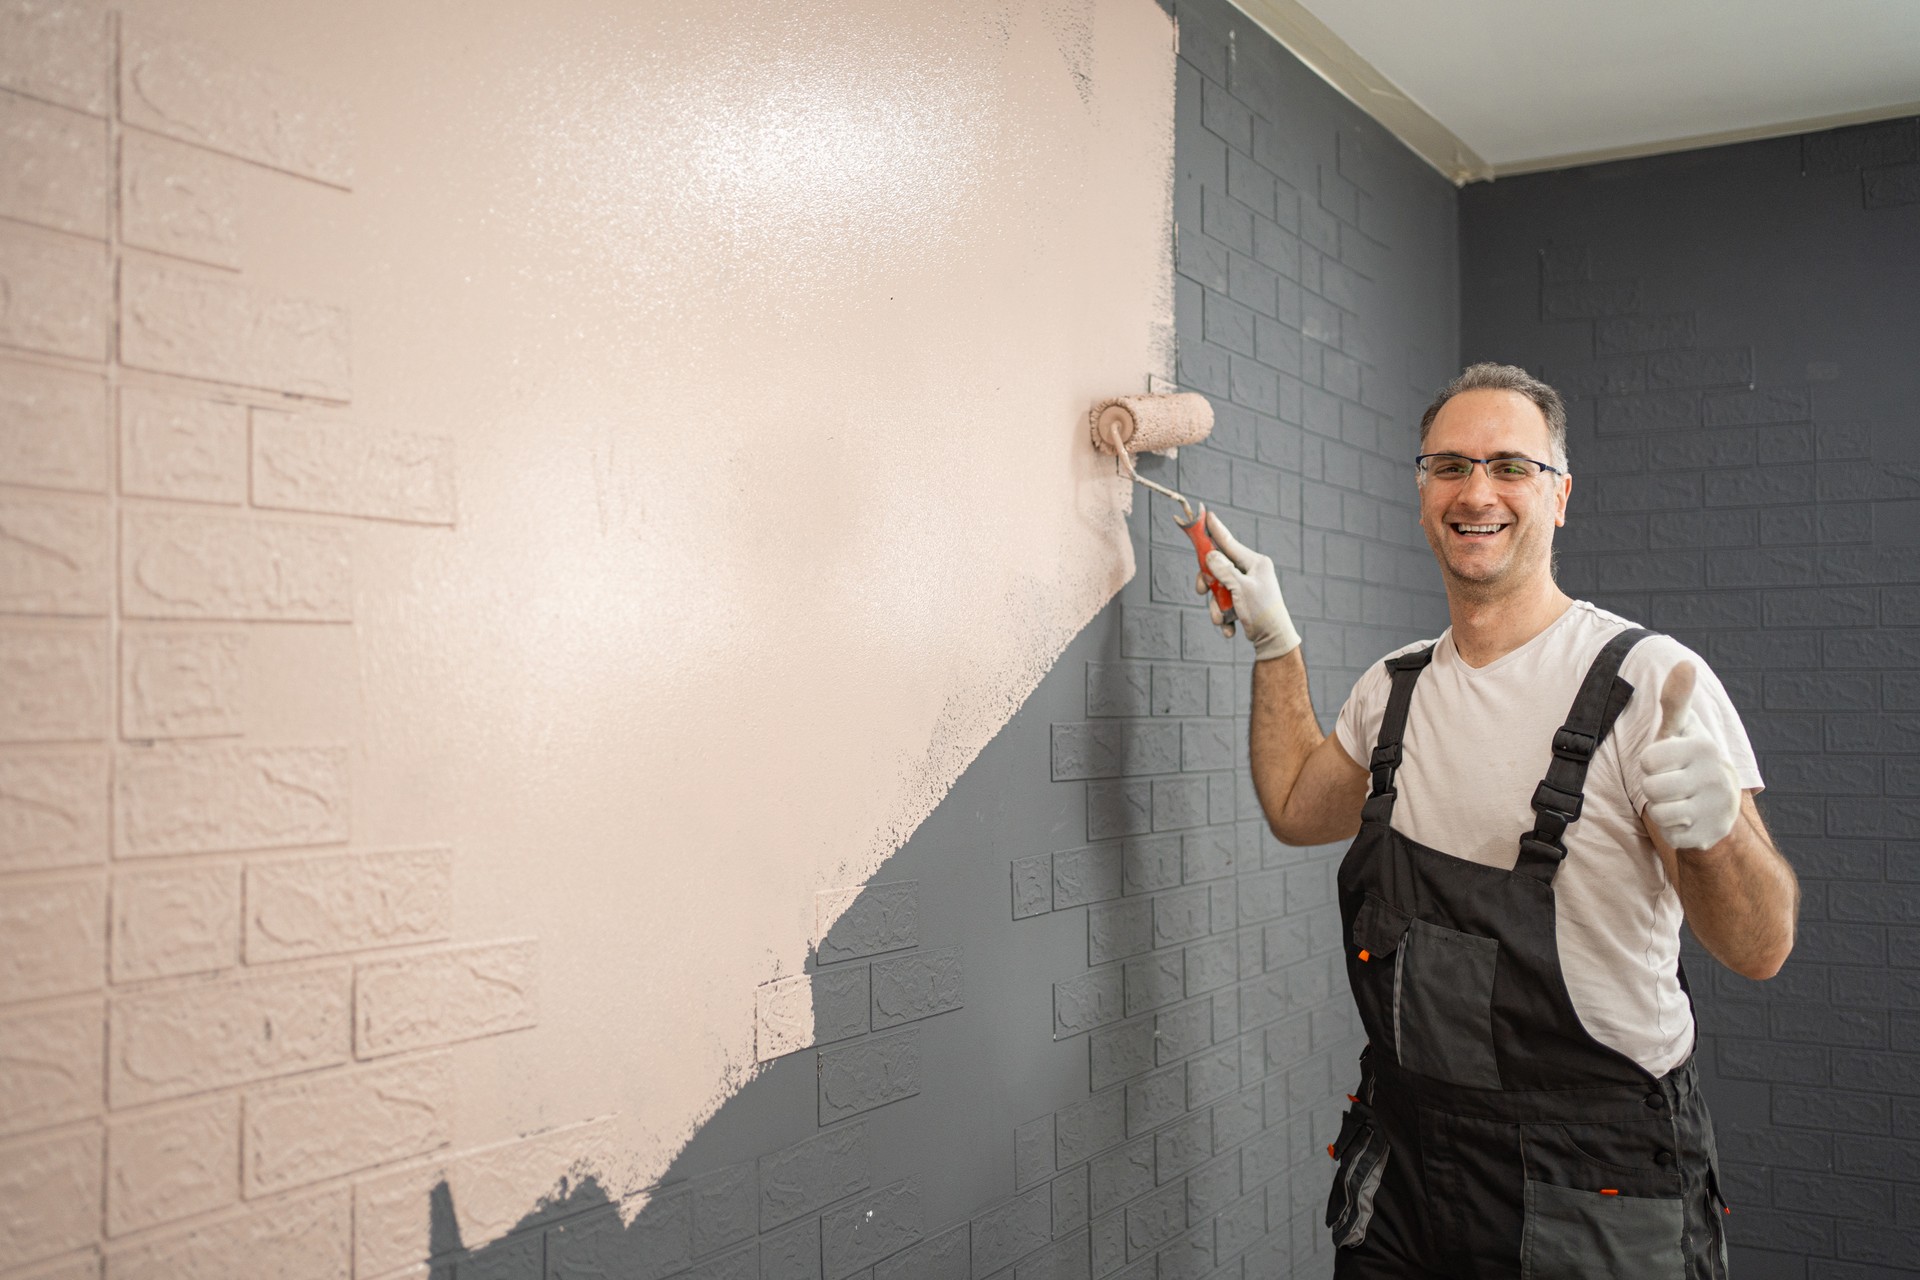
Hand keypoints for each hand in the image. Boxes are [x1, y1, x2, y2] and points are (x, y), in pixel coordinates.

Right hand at [1197, 510, 1301, 661]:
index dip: (1215, 530)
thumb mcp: (1240, 588)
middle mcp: (1251, 572)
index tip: (1205, 515)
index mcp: (1255, 563)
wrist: (1273, 640)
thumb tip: (1210, 555)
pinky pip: (1224, 603)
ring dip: (1217, 607)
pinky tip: (1230, 627)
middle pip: (1218, 568)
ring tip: (1222, 620)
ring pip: (1218, 589)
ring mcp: (1246, 587)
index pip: (1230, 543)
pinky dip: (1224, 616)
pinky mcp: (1242, 601)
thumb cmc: (1262, 611)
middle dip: (1209, 585)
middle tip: (1201, 591)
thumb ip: (1223, 570)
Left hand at [1640, 662, 1740, 850]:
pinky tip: (1688, 819)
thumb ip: (1676, 700)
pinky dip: (1673, 828)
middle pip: (1650, 786)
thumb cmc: (1688, 759)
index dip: (1651, 762)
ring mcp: (1716, 808)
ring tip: (1679, 800)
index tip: (1668, 762)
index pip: (1648, 759)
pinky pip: (1669, 834)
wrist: (1719, 807)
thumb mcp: (1681, 730)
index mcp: (1705, 747)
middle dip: (1654, 786)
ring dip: (1661, 807)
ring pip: (1658, 811)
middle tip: (1673, 783)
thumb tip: (1684, 662)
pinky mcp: (1710, 835)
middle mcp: (1716, 776)